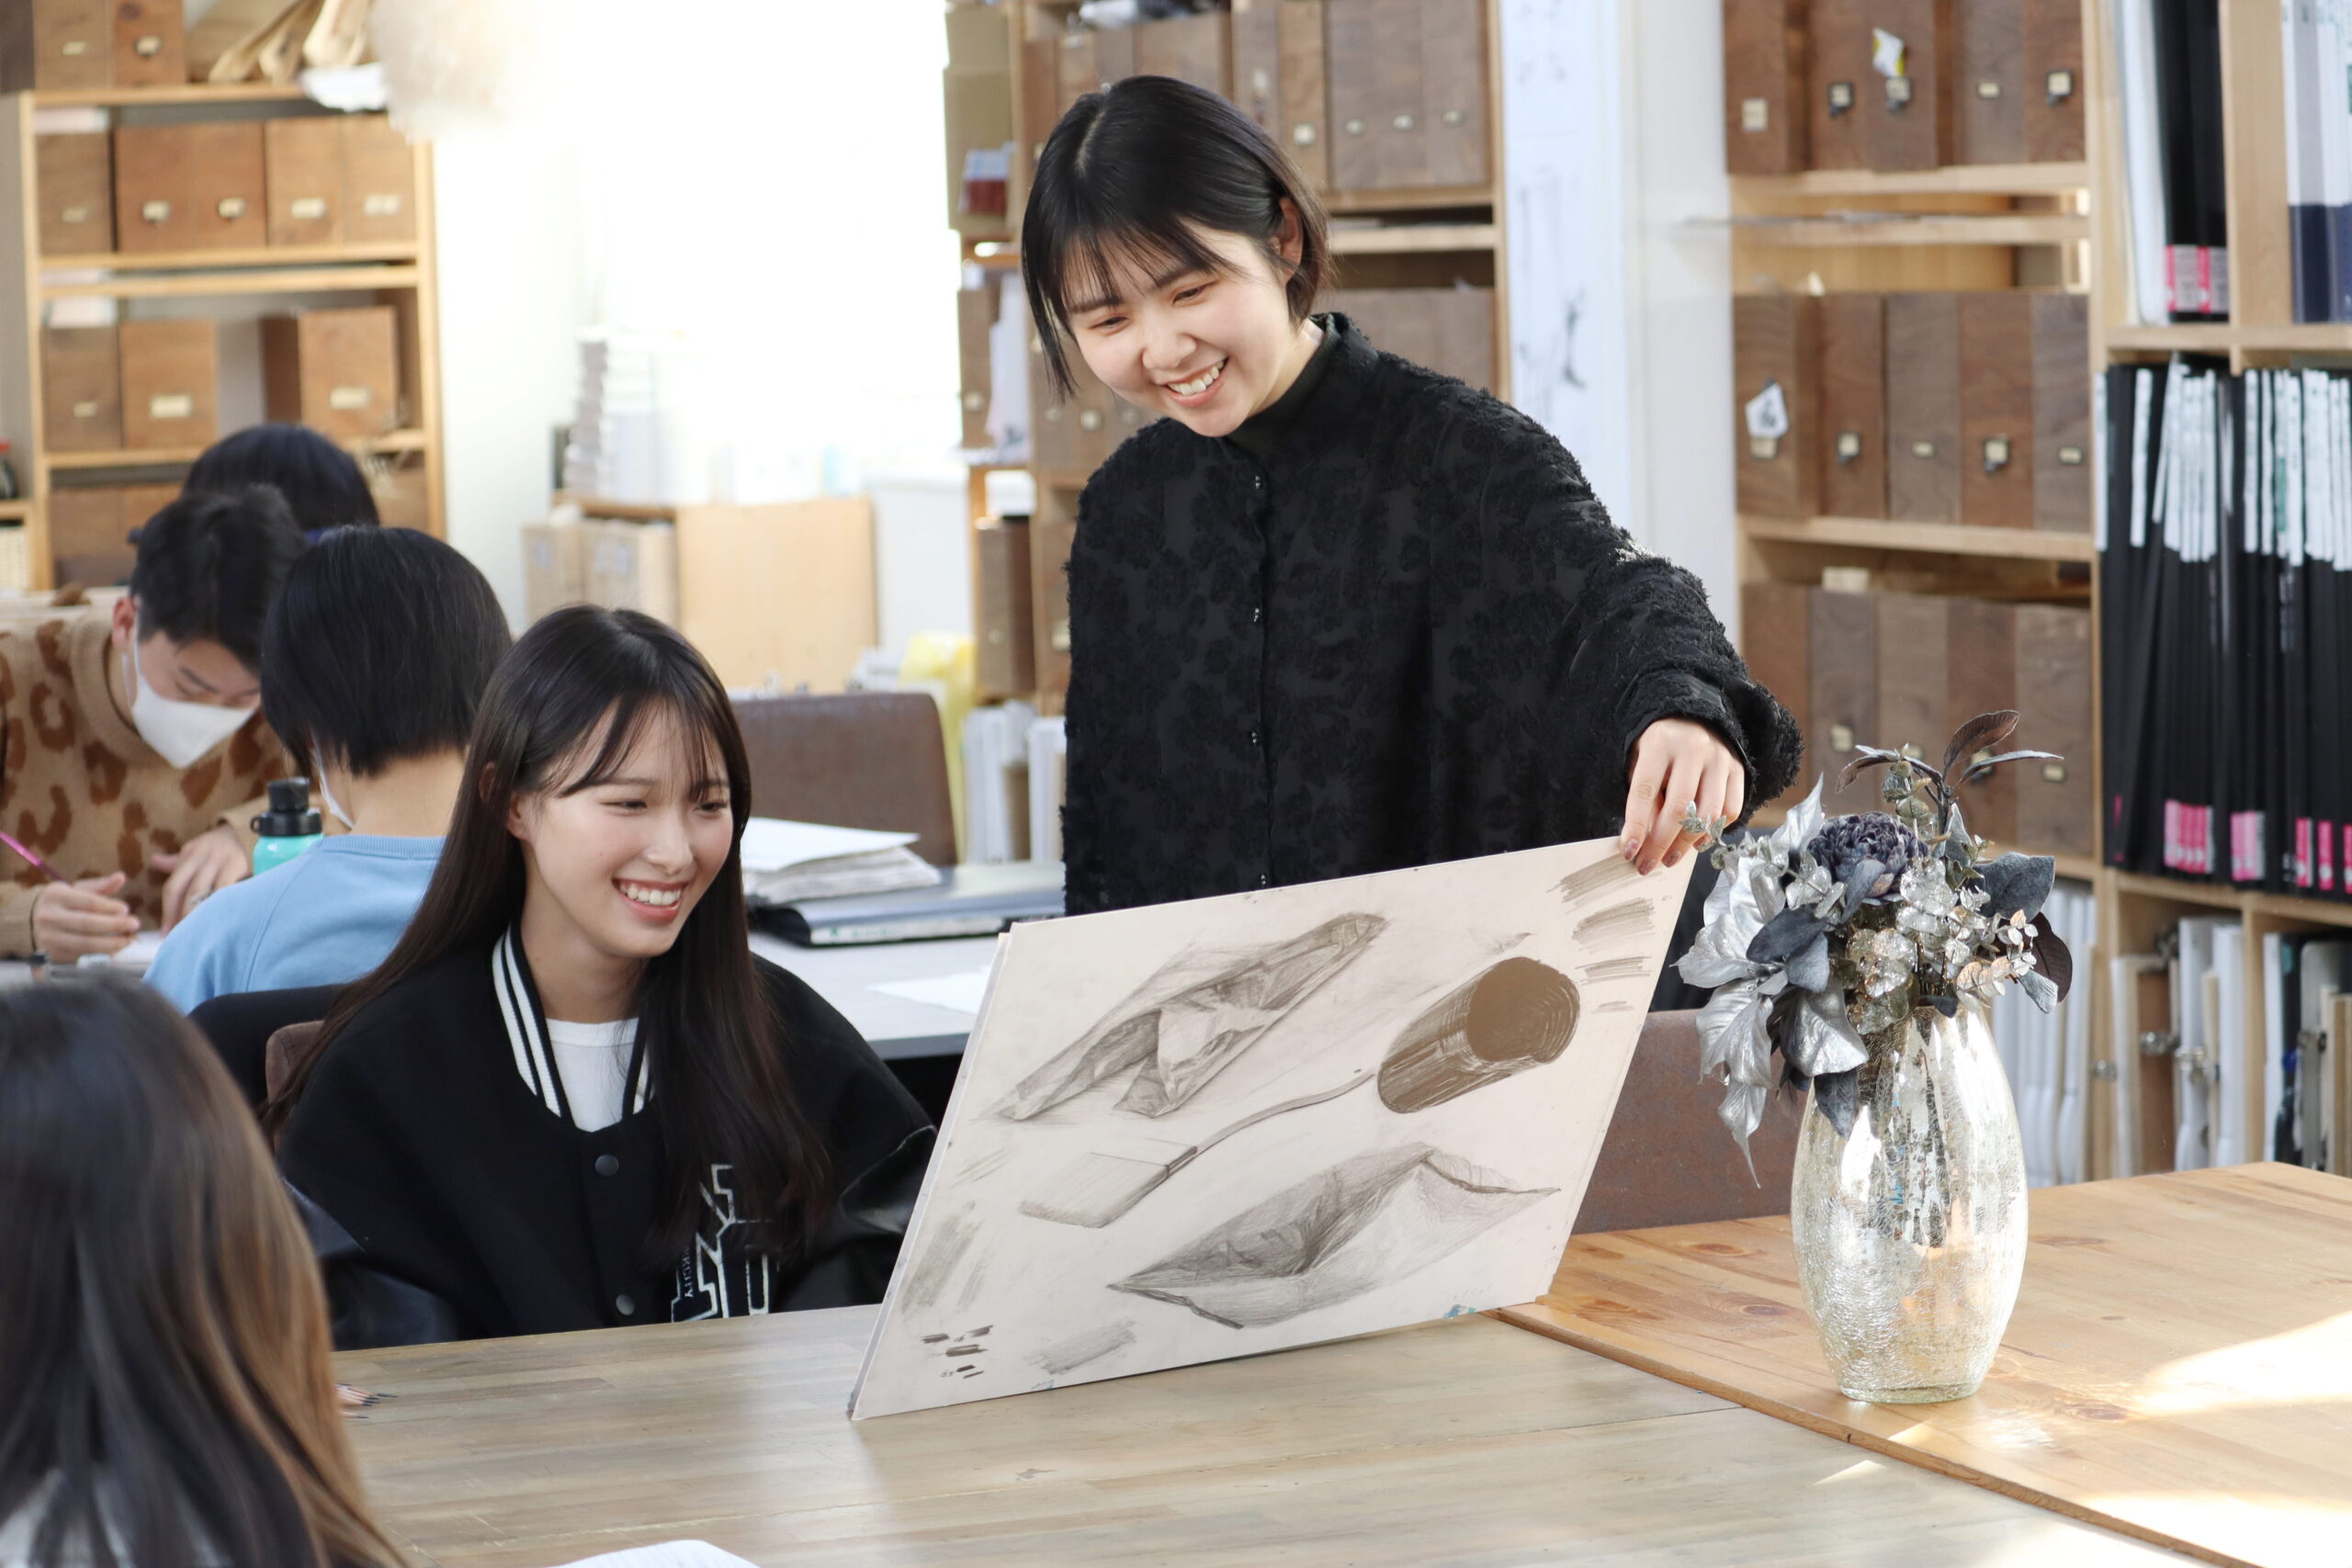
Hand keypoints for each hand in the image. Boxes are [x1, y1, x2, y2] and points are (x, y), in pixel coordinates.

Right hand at [32, 872, 139, 960]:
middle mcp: (49, 917)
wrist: (27, 921)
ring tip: (129, 939)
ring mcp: (49, 938)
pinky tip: (116, 949)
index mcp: (56, 896)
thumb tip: (121, 877)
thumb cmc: (60, 903)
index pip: (89, 902)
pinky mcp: (52, 955)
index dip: (110, 907)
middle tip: (135, 924)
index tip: (126, 909)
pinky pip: (81, 956)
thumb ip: (99, 886)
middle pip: (88, 924)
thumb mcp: (75, 889)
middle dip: (115, 925)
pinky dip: (102, 954)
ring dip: (112, 943)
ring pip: (85, 944)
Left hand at [152, 825, 250, 932]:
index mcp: (189, 854)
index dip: (167, 911)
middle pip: (184, 891)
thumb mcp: (198, 849)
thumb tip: (155, 862)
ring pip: (201, 893)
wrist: (252, 830)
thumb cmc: (222, 844)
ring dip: (196, 915)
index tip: (165, 931)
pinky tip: (217, 920)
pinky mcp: (237, 865)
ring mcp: (219, 861)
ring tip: (194, 933)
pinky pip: (224, 890)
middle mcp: (201, 857)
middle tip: (177, 937)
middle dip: (179, 916)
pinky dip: (218, 906)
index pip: (173, 886)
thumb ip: (177, 861)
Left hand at [1621, 719, 1745, 874]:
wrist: (1693, 717)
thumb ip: (1643, 797)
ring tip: (1670, 859)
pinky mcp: (1739, 769)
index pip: (1645, 792)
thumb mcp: (1640, 762)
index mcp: (1660, 744)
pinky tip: (1697, 841)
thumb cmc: (1659, 748)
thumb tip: (1642, 842)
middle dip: (1661, 844)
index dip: (1635, 826)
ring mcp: (1720, 759)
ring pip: (1708, 814)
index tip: (1628, 852)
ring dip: (1687, 845)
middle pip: (1679, 809)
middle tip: (1647, 865)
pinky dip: (1714, 832)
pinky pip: (1731, 810)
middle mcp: (1693, 749)